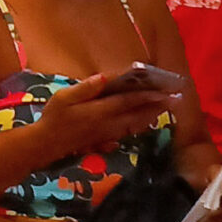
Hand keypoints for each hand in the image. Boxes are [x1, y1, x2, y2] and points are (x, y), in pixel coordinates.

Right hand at [39, 73, 173, 157]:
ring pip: (137, 124)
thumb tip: (103, 78)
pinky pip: (130, 132)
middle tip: (174, 98)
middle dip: (156, 106)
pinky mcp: (107, 139)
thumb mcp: (62, 98)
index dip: (146, 95)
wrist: (47, 143)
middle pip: (138, 114)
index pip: (127, 101)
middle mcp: (108, 123)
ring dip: (153, 116)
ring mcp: (109, 133)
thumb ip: (84, 88)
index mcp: (98, 111)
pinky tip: (147, 122)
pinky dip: (141, 126)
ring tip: (166, 108)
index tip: (163, 90)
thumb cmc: (53, 117)